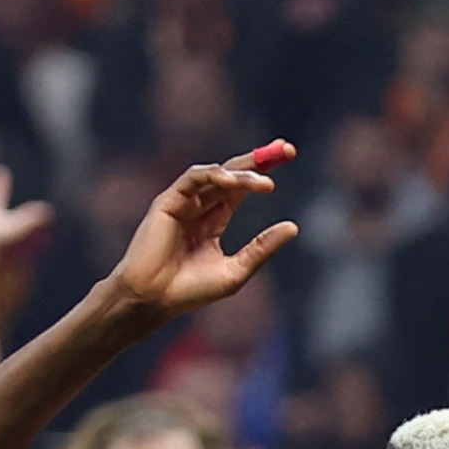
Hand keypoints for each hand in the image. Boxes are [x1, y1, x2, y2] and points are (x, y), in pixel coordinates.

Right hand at [104, 142, 298, 326]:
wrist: (154, 299)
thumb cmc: (191, 291)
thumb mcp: (236, 270)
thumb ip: (262, 248)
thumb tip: (294, 226)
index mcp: (215, 219)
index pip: (241, 188)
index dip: (262, 172)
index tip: (290, 155)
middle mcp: (199, 205)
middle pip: (232, 173)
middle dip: (259, 159)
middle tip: (287, 149)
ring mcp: (183, 201)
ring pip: (216, 175)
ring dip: (242, 174)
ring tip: (266, 184)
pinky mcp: (167, 201)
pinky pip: (192, 179)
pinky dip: (213, 175)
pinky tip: (232, 181)